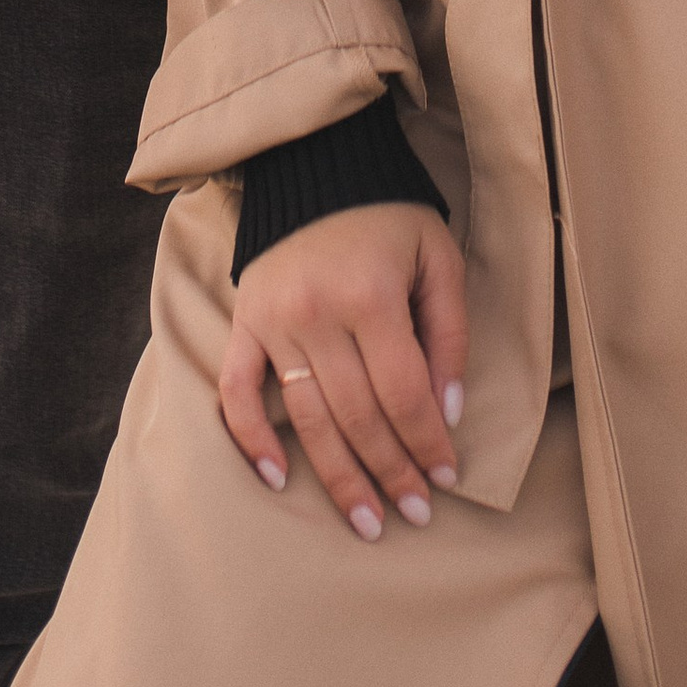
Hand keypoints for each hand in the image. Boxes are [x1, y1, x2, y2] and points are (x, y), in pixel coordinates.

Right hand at [219, 204, 466, 541]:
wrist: (316, 165)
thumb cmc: (389, 215)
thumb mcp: (437, 259)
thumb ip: (449, 333)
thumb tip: (446, 413)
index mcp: (372, 295)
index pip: (404, 393)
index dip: (427, 442)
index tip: (445, 478)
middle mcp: (318, 313)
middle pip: (359, 416)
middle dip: (390, 472)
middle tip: (413, 515)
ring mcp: (275, 321)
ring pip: (307, 418)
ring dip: (337, 476)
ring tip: (364, 521)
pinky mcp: (245, 323)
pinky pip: (238, 392)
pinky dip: (251, 438)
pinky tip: (276, 478)